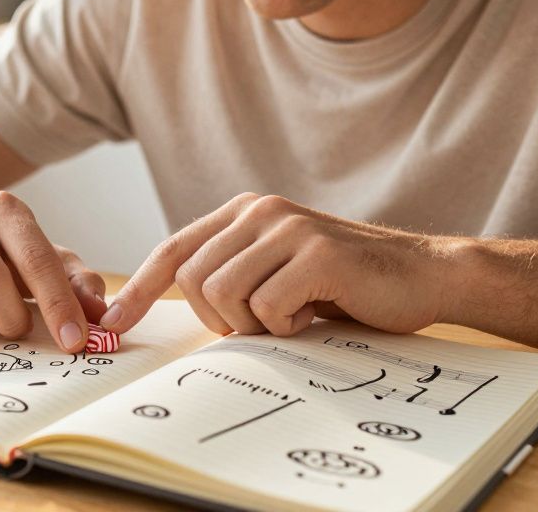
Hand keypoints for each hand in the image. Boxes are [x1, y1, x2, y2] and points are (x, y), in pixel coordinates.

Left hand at [98, 193, 456, 336]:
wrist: (423, 275)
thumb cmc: (346, 286)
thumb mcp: (277, 272)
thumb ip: (232, 275)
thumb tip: (167, 309)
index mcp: (244, 214)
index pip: (174, 251)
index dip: (139, 288)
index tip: (114, 323)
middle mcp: (260, 211)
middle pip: (193, 280)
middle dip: (220, 319)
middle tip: (267, 322)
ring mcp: (288, 228)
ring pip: (223, 294)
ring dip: (255, 324)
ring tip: (295, 315)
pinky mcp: (316, 252)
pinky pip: (267, 308)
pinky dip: (287, 326)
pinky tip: (317, 312)